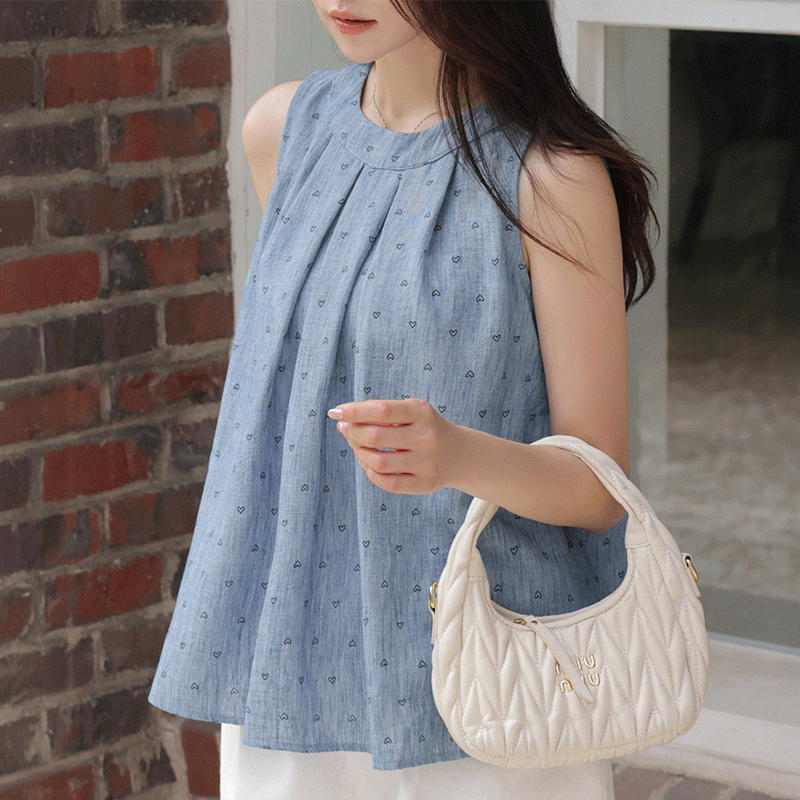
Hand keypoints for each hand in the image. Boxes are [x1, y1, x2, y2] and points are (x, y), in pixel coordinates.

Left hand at [327, 397, 464, 494]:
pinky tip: (368, 463)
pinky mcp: (424, 484)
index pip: (382, 410)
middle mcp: (426, 437)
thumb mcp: (411, 410)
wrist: (459, 454)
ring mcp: (426, 463)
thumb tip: (343, 418)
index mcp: (422, 412)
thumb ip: (381, 411)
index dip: (354, 411)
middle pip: (375, 437)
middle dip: (352, 433)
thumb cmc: (424, 427)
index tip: (335, 412)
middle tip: (345, 429)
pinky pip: (386, 482)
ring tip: (357, 446)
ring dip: (358, 453)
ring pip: (377, 462)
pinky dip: (370, 472)